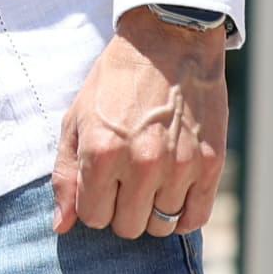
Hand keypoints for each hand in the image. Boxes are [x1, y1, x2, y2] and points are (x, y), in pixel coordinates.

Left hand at [50, 12, 227, 238]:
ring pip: (161, 226)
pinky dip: (183, 215)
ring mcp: (180, 167)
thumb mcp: (76, 120)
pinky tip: (173, 194)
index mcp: (102, 153)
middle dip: (120, 210)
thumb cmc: (115, 84)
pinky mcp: (210, 165)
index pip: (92, 217)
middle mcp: (142, 165)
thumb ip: (66, 175)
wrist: (167, 46)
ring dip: (152, 211)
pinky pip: (196, 218)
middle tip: (124, 181)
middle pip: (127, 227)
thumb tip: (62, 226)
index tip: (99, 185)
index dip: (92, 204)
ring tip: (149, 181)